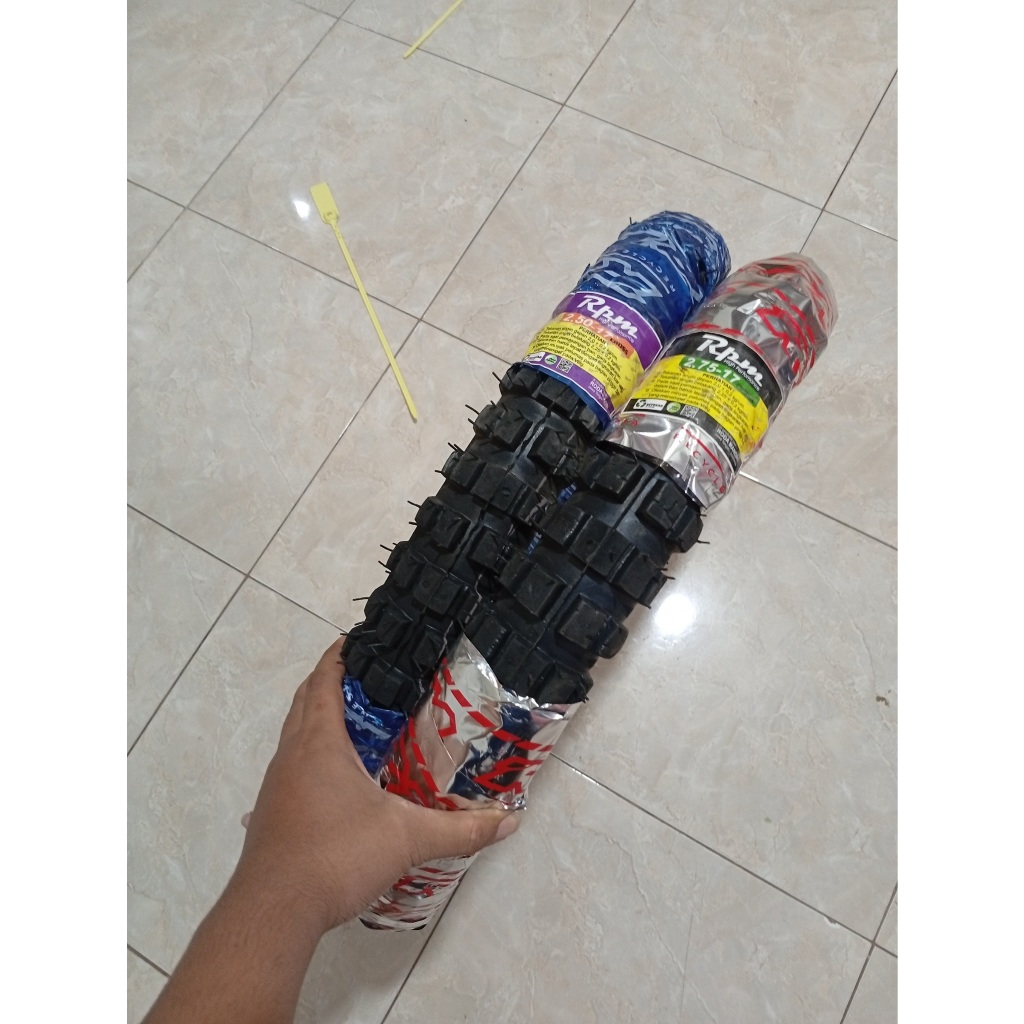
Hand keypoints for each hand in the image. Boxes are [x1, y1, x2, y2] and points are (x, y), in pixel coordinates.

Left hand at [233, 638, 518, 934]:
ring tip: (362, 720)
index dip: (340, 655)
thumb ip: (460, 830)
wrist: (273, 913)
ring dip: (320, 718)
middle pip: (305, 701)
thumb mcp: (407, 840)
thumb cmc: (335, 857)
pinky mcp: (273, 813)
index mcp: (318, 743)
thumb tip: (509, 821)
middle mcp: (291, 755)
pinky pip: (294, 764)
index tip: (360, 638)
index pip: (324, 681)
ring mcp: (277, 785)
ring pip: (296, 734)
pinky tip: (341, 778)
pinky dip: (314, 753)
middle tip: (371, 675)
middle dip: (331, 681)